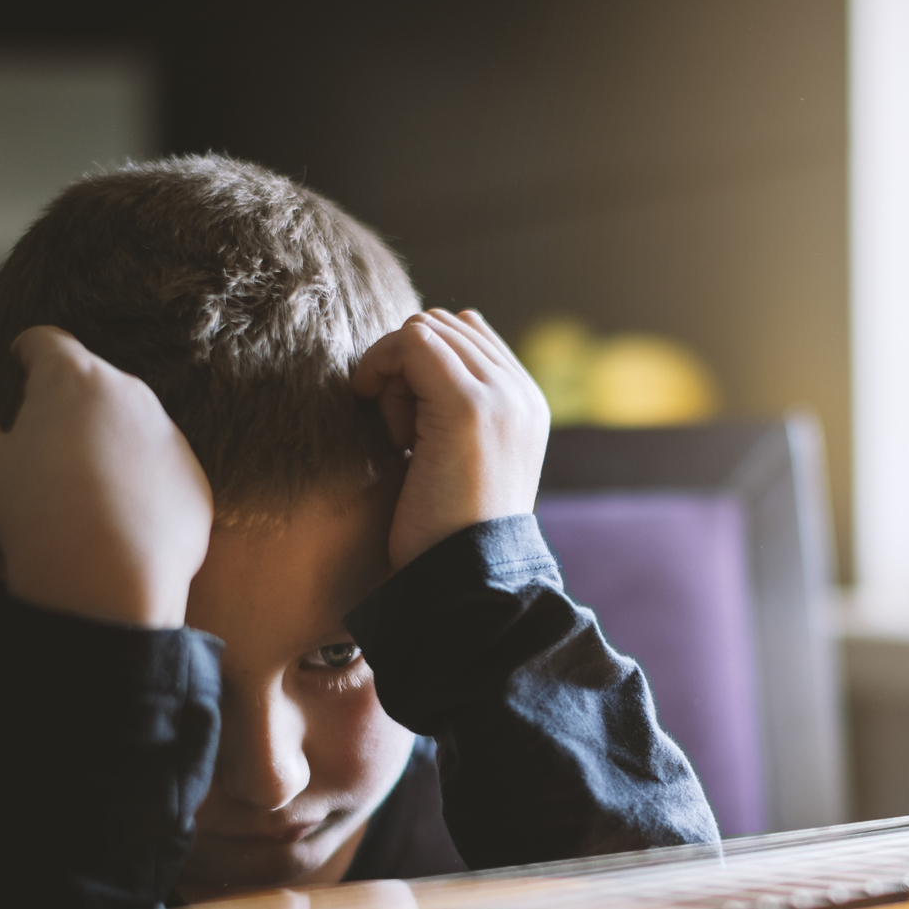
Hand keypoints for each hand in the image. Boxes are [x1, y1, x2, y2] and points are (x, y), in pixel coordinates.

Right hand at [0, 326, 212, 628]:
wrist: (107, 583)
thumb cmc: (35, 515)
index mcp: (72, 377)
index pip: (45, 341)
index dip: (26, 350)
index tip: (17, 360)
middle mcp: (130, 394)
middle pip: (92, 381)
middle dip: (67, 399)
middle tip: (42, 435)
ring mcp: (169, 437)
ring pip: (131, 425)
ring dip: (106, 440)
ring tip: (76, 483)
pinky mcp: (194, 480)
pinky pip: (161, 470)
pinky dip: (140, 483)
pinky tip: (114, 516)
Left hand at [351, 309, 549, 570]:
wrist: (465, 581)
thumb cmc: (445, 533)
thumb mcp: (457, 460)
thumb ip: (451, 405)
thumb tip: (419, 345)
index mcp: (527, 405)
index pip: (466, 335)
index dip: (422, 368)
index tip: (410, 428)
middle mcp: (522, 393)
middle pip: (441, 327)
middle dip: (406, 370)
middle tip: (401, 436)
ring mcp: (500, 396)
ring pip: (424, 329)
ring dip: (394, 376)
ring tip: (401, 439)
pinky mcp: (469, 403)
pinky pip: (410, 340)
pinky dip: (381, 370)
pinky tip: (388, 430)